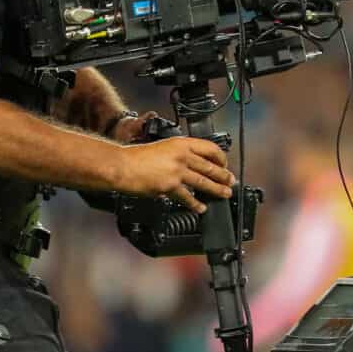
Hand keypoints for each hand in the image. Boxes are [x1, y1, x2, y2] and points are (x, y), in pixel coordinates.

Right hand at [114, 136, 234, 213]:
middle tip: (230, 181)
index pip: (210, 148)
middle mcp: (182, 156)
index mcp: (181, 143)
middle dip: (224, 176)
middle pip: (210, 167)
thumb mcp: (163, 147)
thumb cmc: (137, 157)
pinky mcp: (170, 186)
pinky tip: (201, 207)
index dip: (221, 158)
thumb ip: (180, 154)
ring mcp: (177, 171)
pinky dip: (196, 204)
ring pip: (204, 182)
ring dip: (217, 189)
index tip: (224, 164)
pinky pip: (188, 197)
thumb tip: (195, 165)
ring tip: (224, 194)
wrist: (121, 166)